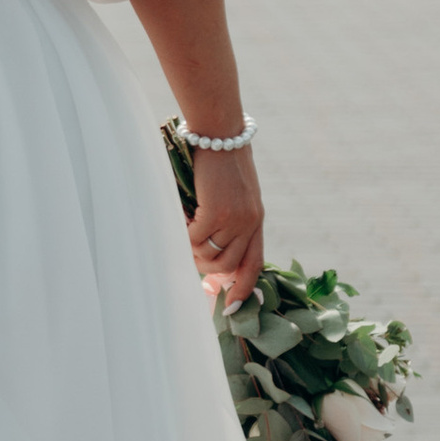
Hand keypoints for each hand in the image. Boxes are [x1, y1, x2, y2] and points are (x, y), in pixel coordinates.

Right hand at [187, 146, 263, 306]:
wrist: (220, 134)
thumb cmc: (223, 161)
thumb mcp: (237, 193)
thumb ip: (232, 220)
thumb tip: (211, 250)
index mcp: (257, 219)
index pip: (255, 264)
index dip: (244, 288)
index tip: (232, 306)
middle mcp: (250, 222)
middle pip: (229, 266)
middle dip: (208, 268)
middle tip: (193, 254)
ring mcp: (235, 219)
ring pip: (211, 255)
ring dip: (195, 251)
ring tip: (186, 234)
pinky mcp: (216, 211)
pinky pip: (196, 239)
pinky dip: (185, 235)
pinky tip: (181, 220)